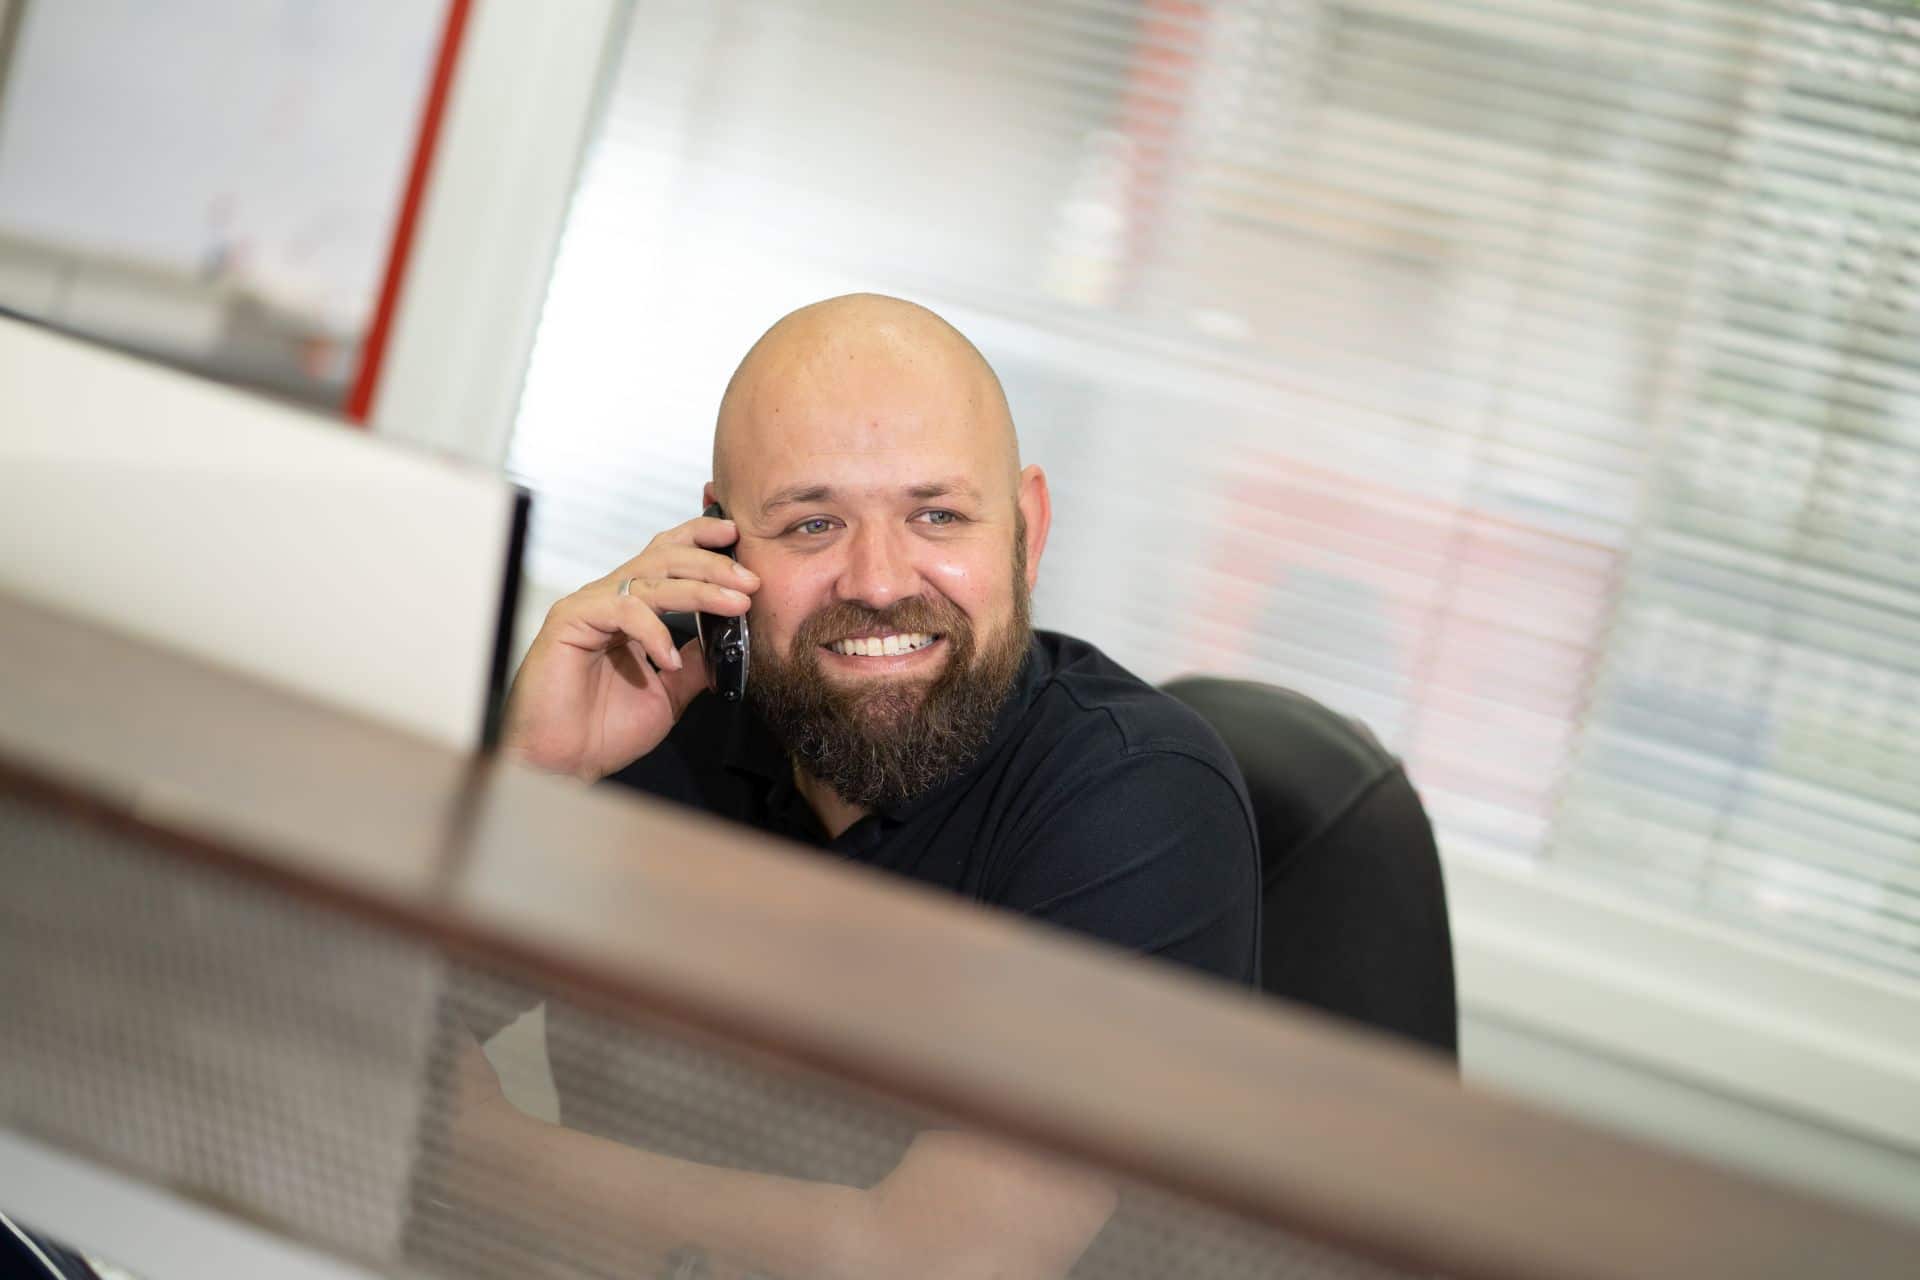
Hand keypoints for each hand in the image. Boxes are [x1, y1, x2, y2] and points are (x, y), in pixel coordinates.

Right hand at [501, 514, 757, 779]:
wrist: (563, 763)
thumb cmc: (603, 729)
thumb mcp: (669, 692)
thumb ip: (695, 663)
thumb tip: (731, 642)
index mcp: (632, 608)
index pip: (667, 556)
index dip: (700, 540)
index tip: (736, 538)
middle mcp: (610, 599)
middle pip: (664, 557)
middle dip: (712, 564)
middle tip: (750, 579)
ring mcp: (589, 607)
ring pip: (650, 579)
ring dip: (699, 589)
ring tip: (735, 604)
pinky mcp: (570, 621)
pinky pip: (623, 611)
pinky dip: (654, 632)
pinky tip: (669, 660)